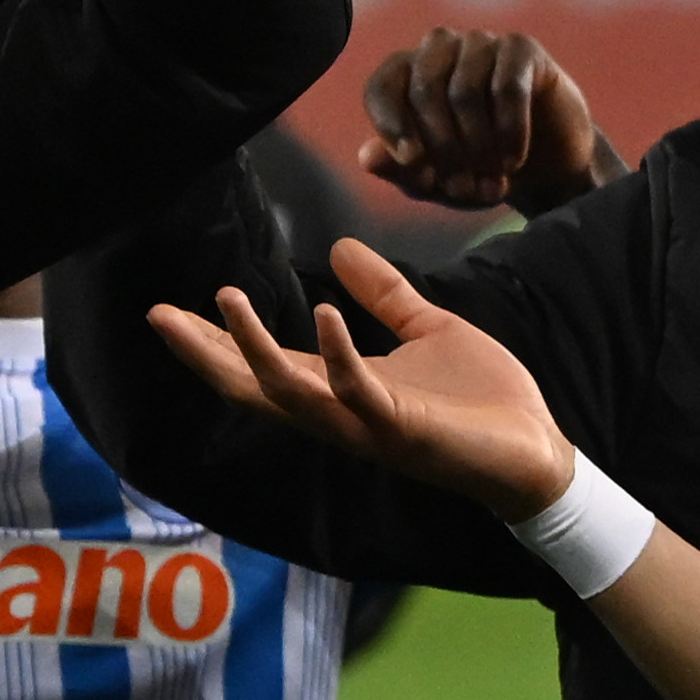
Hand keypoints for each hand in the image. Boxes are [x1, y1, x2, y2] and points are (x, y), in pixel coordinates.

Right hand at [149, 237, 581, 517]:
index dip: (216, 342)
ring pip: (292, 394)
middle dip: (206, 354)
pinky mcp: (404, 432)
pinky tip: (324, 314)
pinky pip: (359, 395)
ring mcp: (368, 427)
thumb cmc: (483, 401)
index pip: (264, 365)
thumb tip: (338, 246)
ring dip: (254, 351)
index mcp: (343, 389)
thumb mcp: (427, 328)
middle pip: (254, 387)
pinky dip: (339, 356)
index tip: (169, 311)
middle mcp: (342, 414)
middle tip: (161, 317)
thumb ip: (383, 294)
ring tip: (226, 300)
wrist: (538, 454)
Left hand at [359, 27, 624, 213]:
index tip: (411, 162)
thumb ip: (401, 170)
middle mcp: (439, 49)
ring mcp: (481, 43)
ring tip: (491, 184)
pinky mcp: (521, 48)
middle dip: (442, 147)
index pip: (382, 86)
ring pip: (465, 90)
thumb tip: (366, 158)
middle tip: (461, 189)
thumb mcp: (436, 181)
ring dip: (478, 146)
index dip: (391, 124)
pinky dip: (509, 131)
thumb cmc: (478, 170)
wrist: (544, 168)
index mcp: (407, 75)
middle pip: (424, 89)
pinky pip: (507, 87)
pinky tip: (512, 161)